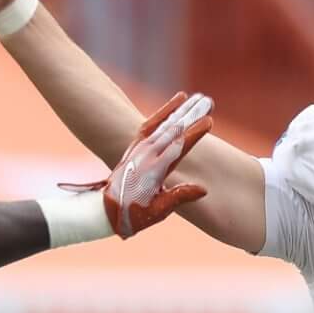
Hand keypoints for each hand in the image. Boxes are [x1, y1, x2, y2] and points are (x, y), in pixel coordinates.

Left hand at [64, 92, 213, 235]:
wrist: (103, 210)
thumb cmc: (134, 215)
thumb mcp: (158, 212)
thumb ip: (179, 198)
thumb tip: (203, 189)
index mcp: (154, 172)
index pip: (178, 148)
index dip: (194, 133)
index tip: (209, 120)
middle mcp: (146, 156)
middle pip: (173, 130)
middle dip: (192, 115)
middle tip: (210, 102)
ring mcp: (140, 149)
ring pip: (164, 124)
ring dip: (183, 110)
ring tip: (200, 98)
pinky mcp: (137, 146)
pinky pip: (152, 124)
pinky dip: (165, 111)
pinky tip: (179, 100)